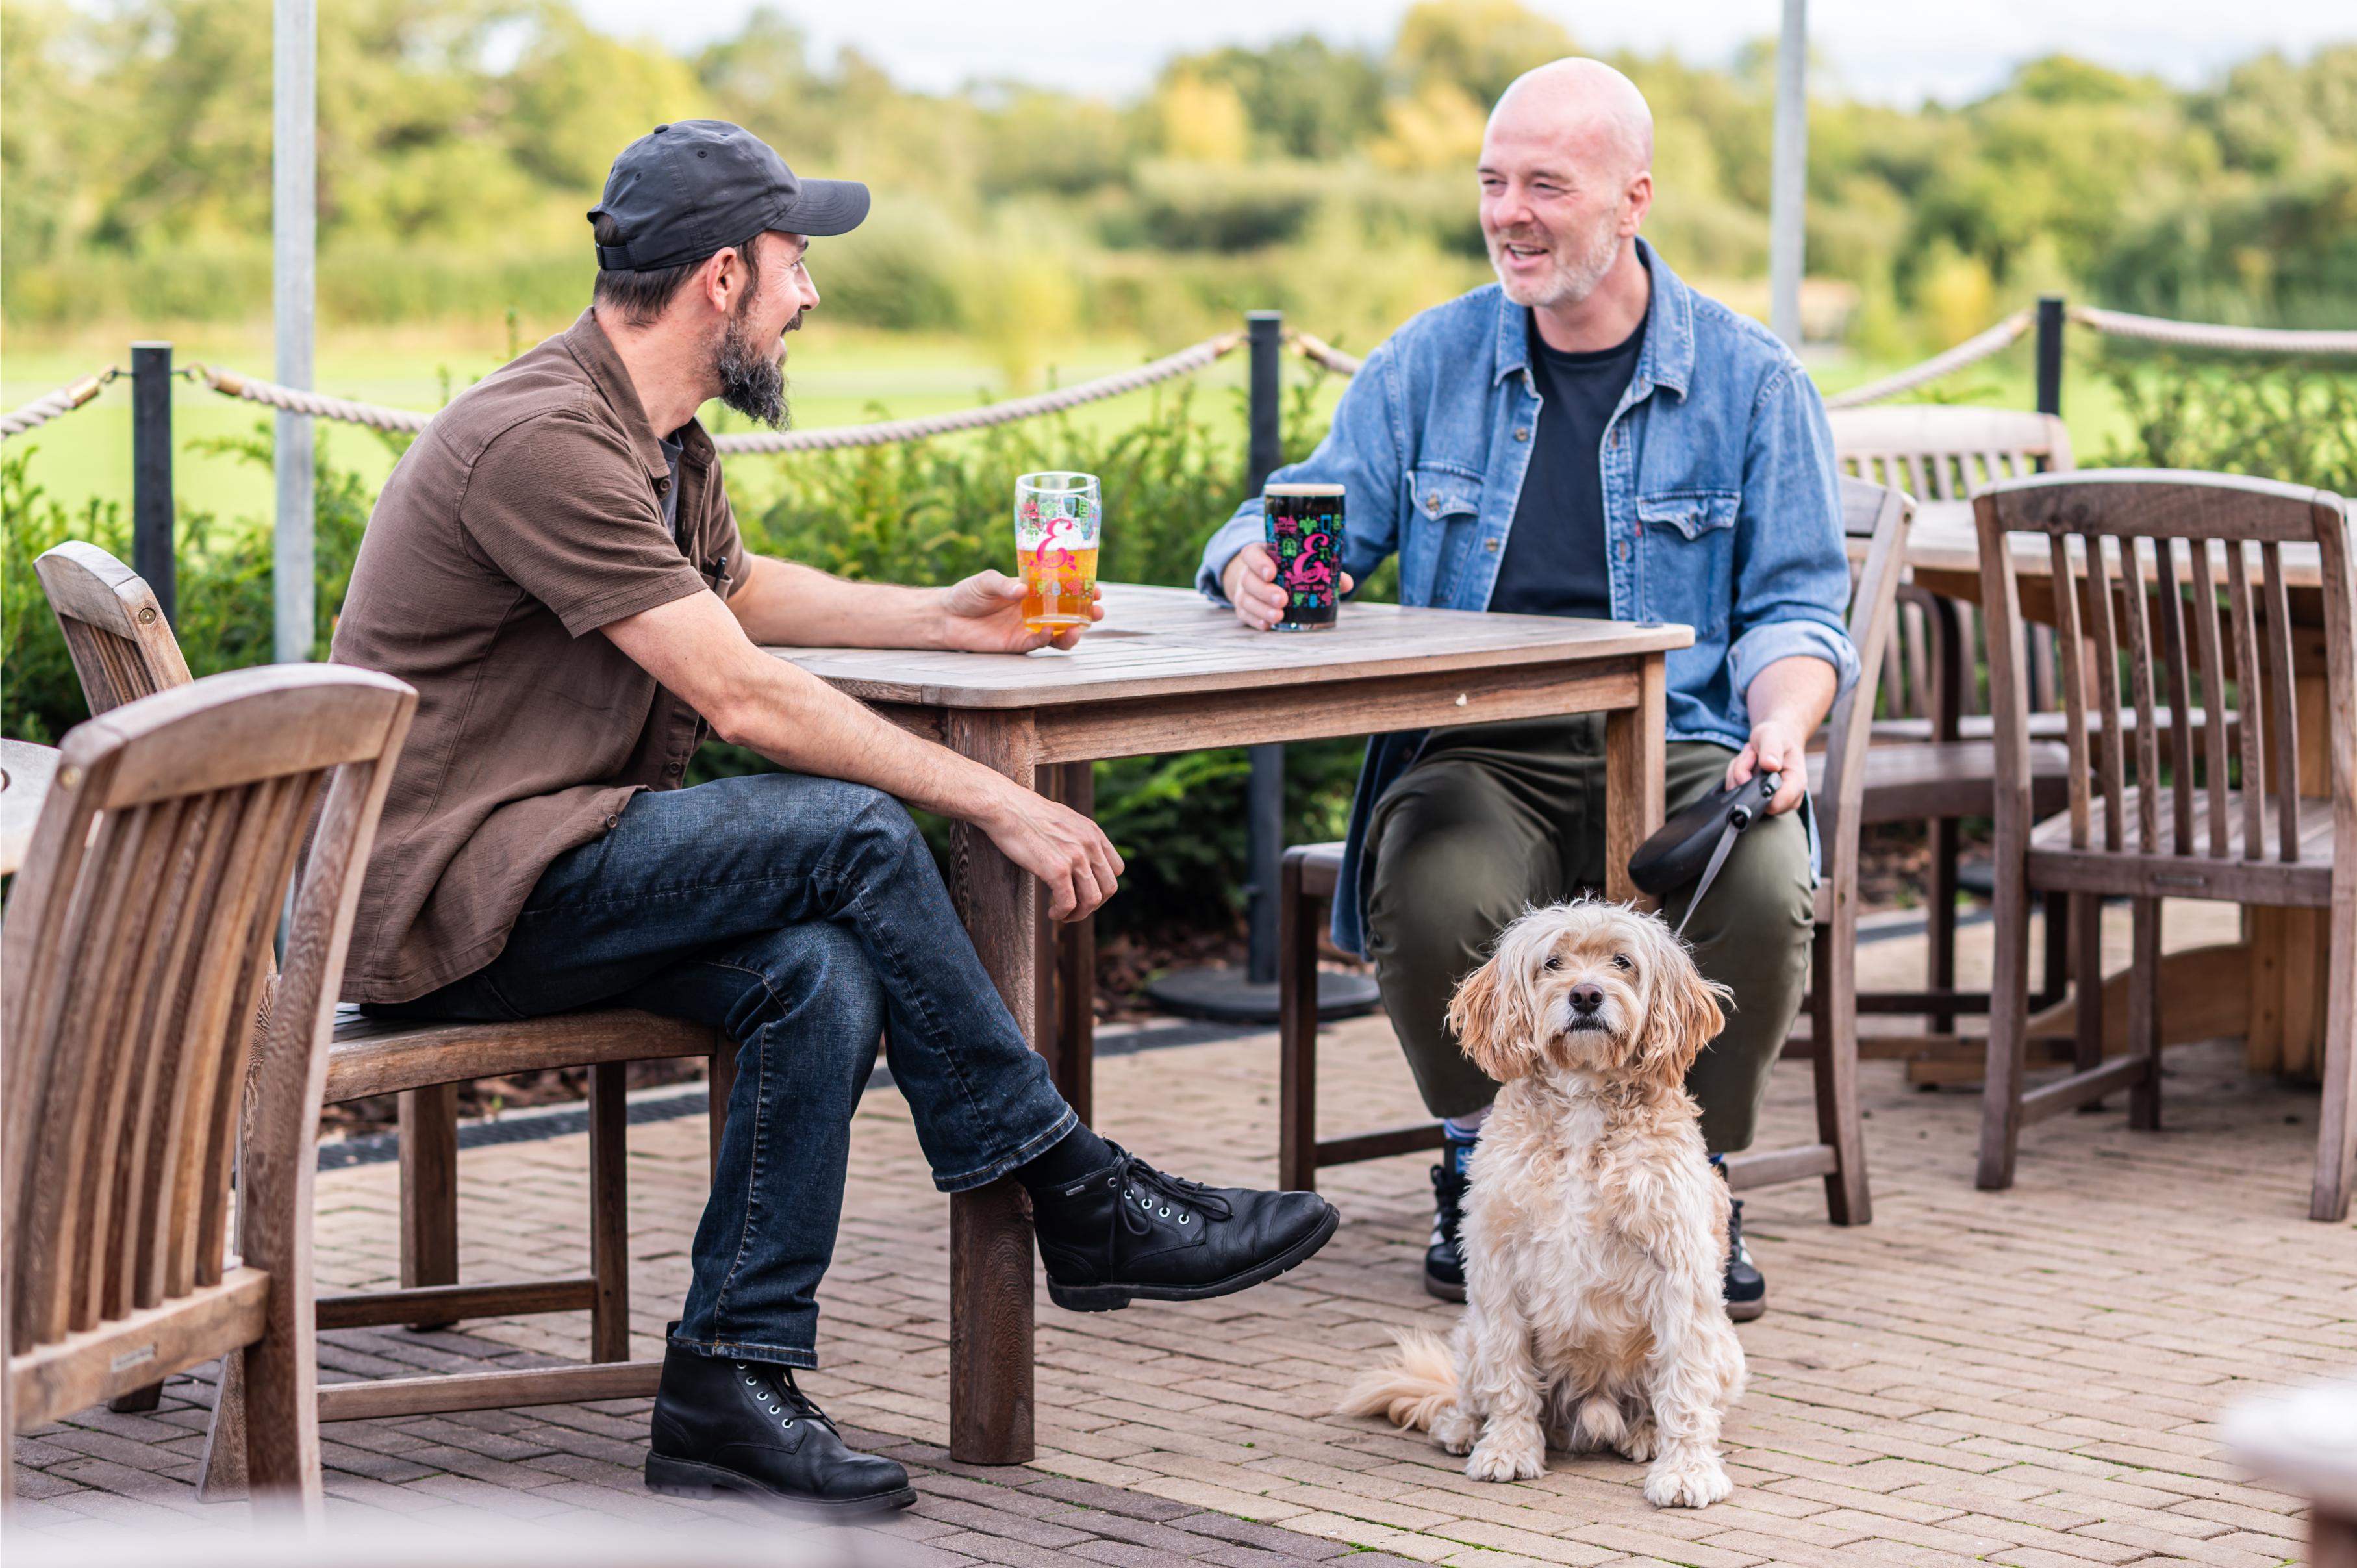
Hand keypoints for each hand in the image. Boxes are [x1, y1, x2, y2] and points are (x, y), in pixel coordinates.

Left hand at [937, 569, 1102, 652]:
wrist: (947, 617)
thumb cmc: (968, 594)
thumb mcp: (985, 582)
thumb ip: (1004, 584)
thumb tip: (1022, 590)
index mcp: (1033, 591)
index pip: (1064, 590)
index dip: (1082, 590)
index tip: (1097, 589)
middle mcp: (1036, 610)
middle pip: (1068, 615)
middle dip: (1086, 615)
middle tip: (1098, 612)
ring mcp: (1028, 628)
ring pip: (1058, 634)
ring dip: (1072, 632)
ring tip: (1079, 628)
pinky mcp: (1017, 644)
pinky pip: (1037, 644)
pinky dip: (1045, 639)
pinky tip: (1048, 633)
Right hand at [977, 778, 1126, 921]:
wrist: (1004, 807)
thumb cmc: (1026, 814)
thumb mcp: (1063, 820)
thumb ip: (1077, 838)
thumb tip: (1079, 858)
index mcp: (1093, 832)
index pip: (1116, 869)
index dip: (1103, 886)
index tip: (1085, 892)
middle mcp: (1090, 844)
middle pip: (1109, 888)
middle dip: (1093, 904)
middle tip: (1074, 909)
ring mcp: (1075, 857)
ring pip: (1092, 899)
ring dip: (1079, 913)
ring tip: (1062, 915)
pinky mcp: (1057, 869)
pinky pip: (1068, 902)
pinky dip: (1062, 913)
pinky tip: (1052, 912)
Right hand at [1221, 543, 1353, 631]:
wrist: (1262, 578)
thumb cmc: (1286, 569)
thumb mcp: (1299, 564)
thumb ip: (1321, 570)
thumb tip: (1345, 583)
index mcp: (1260, 554)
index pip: (1251, 554)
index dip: (1259, 563)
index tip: (1272, 573)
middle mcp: (1248, 572)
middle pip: (1249, 579)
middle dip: (1265, 591)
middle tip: (1282, 599)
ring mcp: (1244, 591)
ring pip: (1246, 599)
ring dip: (1262, 609)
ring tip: (1278, 616)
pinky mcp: (1243, 608)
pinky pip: (1246, 615)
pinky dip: (1256, 621)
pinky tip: (1268, 626)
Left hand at [1725, 717, 1808, 814]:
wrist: (1779, 739)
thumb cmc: (1779, 737)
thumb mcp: (1774, 736)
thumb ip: (1772, 750)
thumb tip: (1770, 765)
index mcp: (1796, 785)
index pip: (1774, 803)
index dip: (1757, 789)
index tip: (1754, 760)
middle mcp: (1786, 798)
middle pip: (1752, 798)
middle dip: (1744, 773)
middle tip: (1753, 754)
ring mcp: (1771, 801)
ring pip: (1740, 794)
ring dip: (1738, 771)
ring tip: (1752, 756)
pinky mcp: (1756, 799)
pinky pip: (1734, 790)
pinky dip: (1735, 775)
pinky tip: (1747, 764)